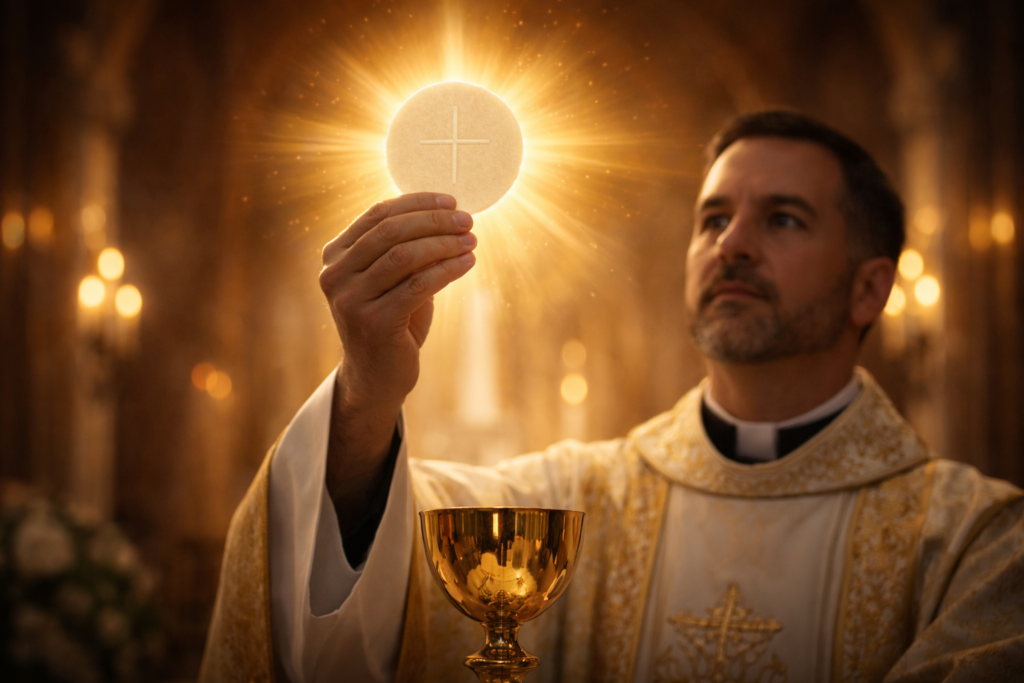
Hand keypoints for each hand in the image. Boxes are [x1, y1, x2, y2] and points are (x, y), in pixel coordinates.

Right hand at [319, 193, 475, 526]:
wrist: (377, 377)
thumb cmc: (391, 321)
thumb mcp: (394, 280)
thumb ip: (408, 248)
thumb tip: (448, 214)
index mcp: (335, 257)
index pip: (377, 215)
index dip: (417, 203)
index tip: (451, 201)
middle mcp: (335, 276)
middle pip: (391, 232)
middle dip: (435, 222)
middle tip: (467, 220)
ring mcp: (350, 301)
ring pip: (405, 256)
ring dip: (444, 244)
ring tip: (472, 241)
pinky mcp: (373, 323)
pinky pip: (418, 285)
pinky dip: (447, 270)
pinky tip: (468, 263)